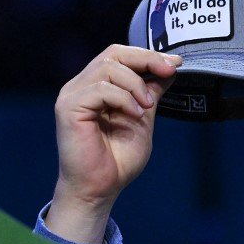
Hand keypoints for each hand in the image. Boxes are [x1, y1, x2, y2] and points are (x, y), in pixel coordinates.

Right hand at [46, 44, 180, 243]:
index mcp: (95, 87)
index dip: (148, 56)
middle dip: (145, 60)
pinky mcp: (68, 107)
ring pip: (108, 68)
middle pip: (113, 54)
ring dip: (135, 85)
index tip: (175, 65)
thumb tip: (168, 70)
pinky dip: (124, 99)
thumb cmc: (117, 161)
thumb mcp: (142, 119)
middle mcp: (80, 86)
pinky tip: (135, 115)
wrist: (99, 189)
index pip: (119, 56)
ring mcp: (72, 95)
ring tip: (147, 108)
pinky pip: (101, 89)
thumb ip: (150, 94)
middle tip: (168, 73)